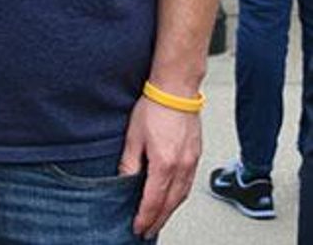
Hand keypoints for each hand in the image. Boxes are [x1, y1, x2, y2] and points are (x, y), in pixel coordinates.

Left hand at [120, 95, 200, 237]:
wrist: (177, 89)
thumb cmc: (155, 107)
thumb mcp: (134, 135)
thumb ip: (130, 161)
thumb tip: (124, 180)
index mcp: (164, 164)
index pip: (153, 201)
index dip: (145, 217)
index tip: (138, 228)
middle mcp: (181, 167)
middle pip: (169, 204)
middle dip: (158, 221)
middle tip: (148, 232)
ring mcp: (191, 163)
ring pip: (181, 197)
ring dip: (169, 211)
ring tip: (159, 220)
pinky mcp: (195, 156)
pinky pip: (188, 185)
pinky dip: (179, 197)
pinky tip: (173, 198)